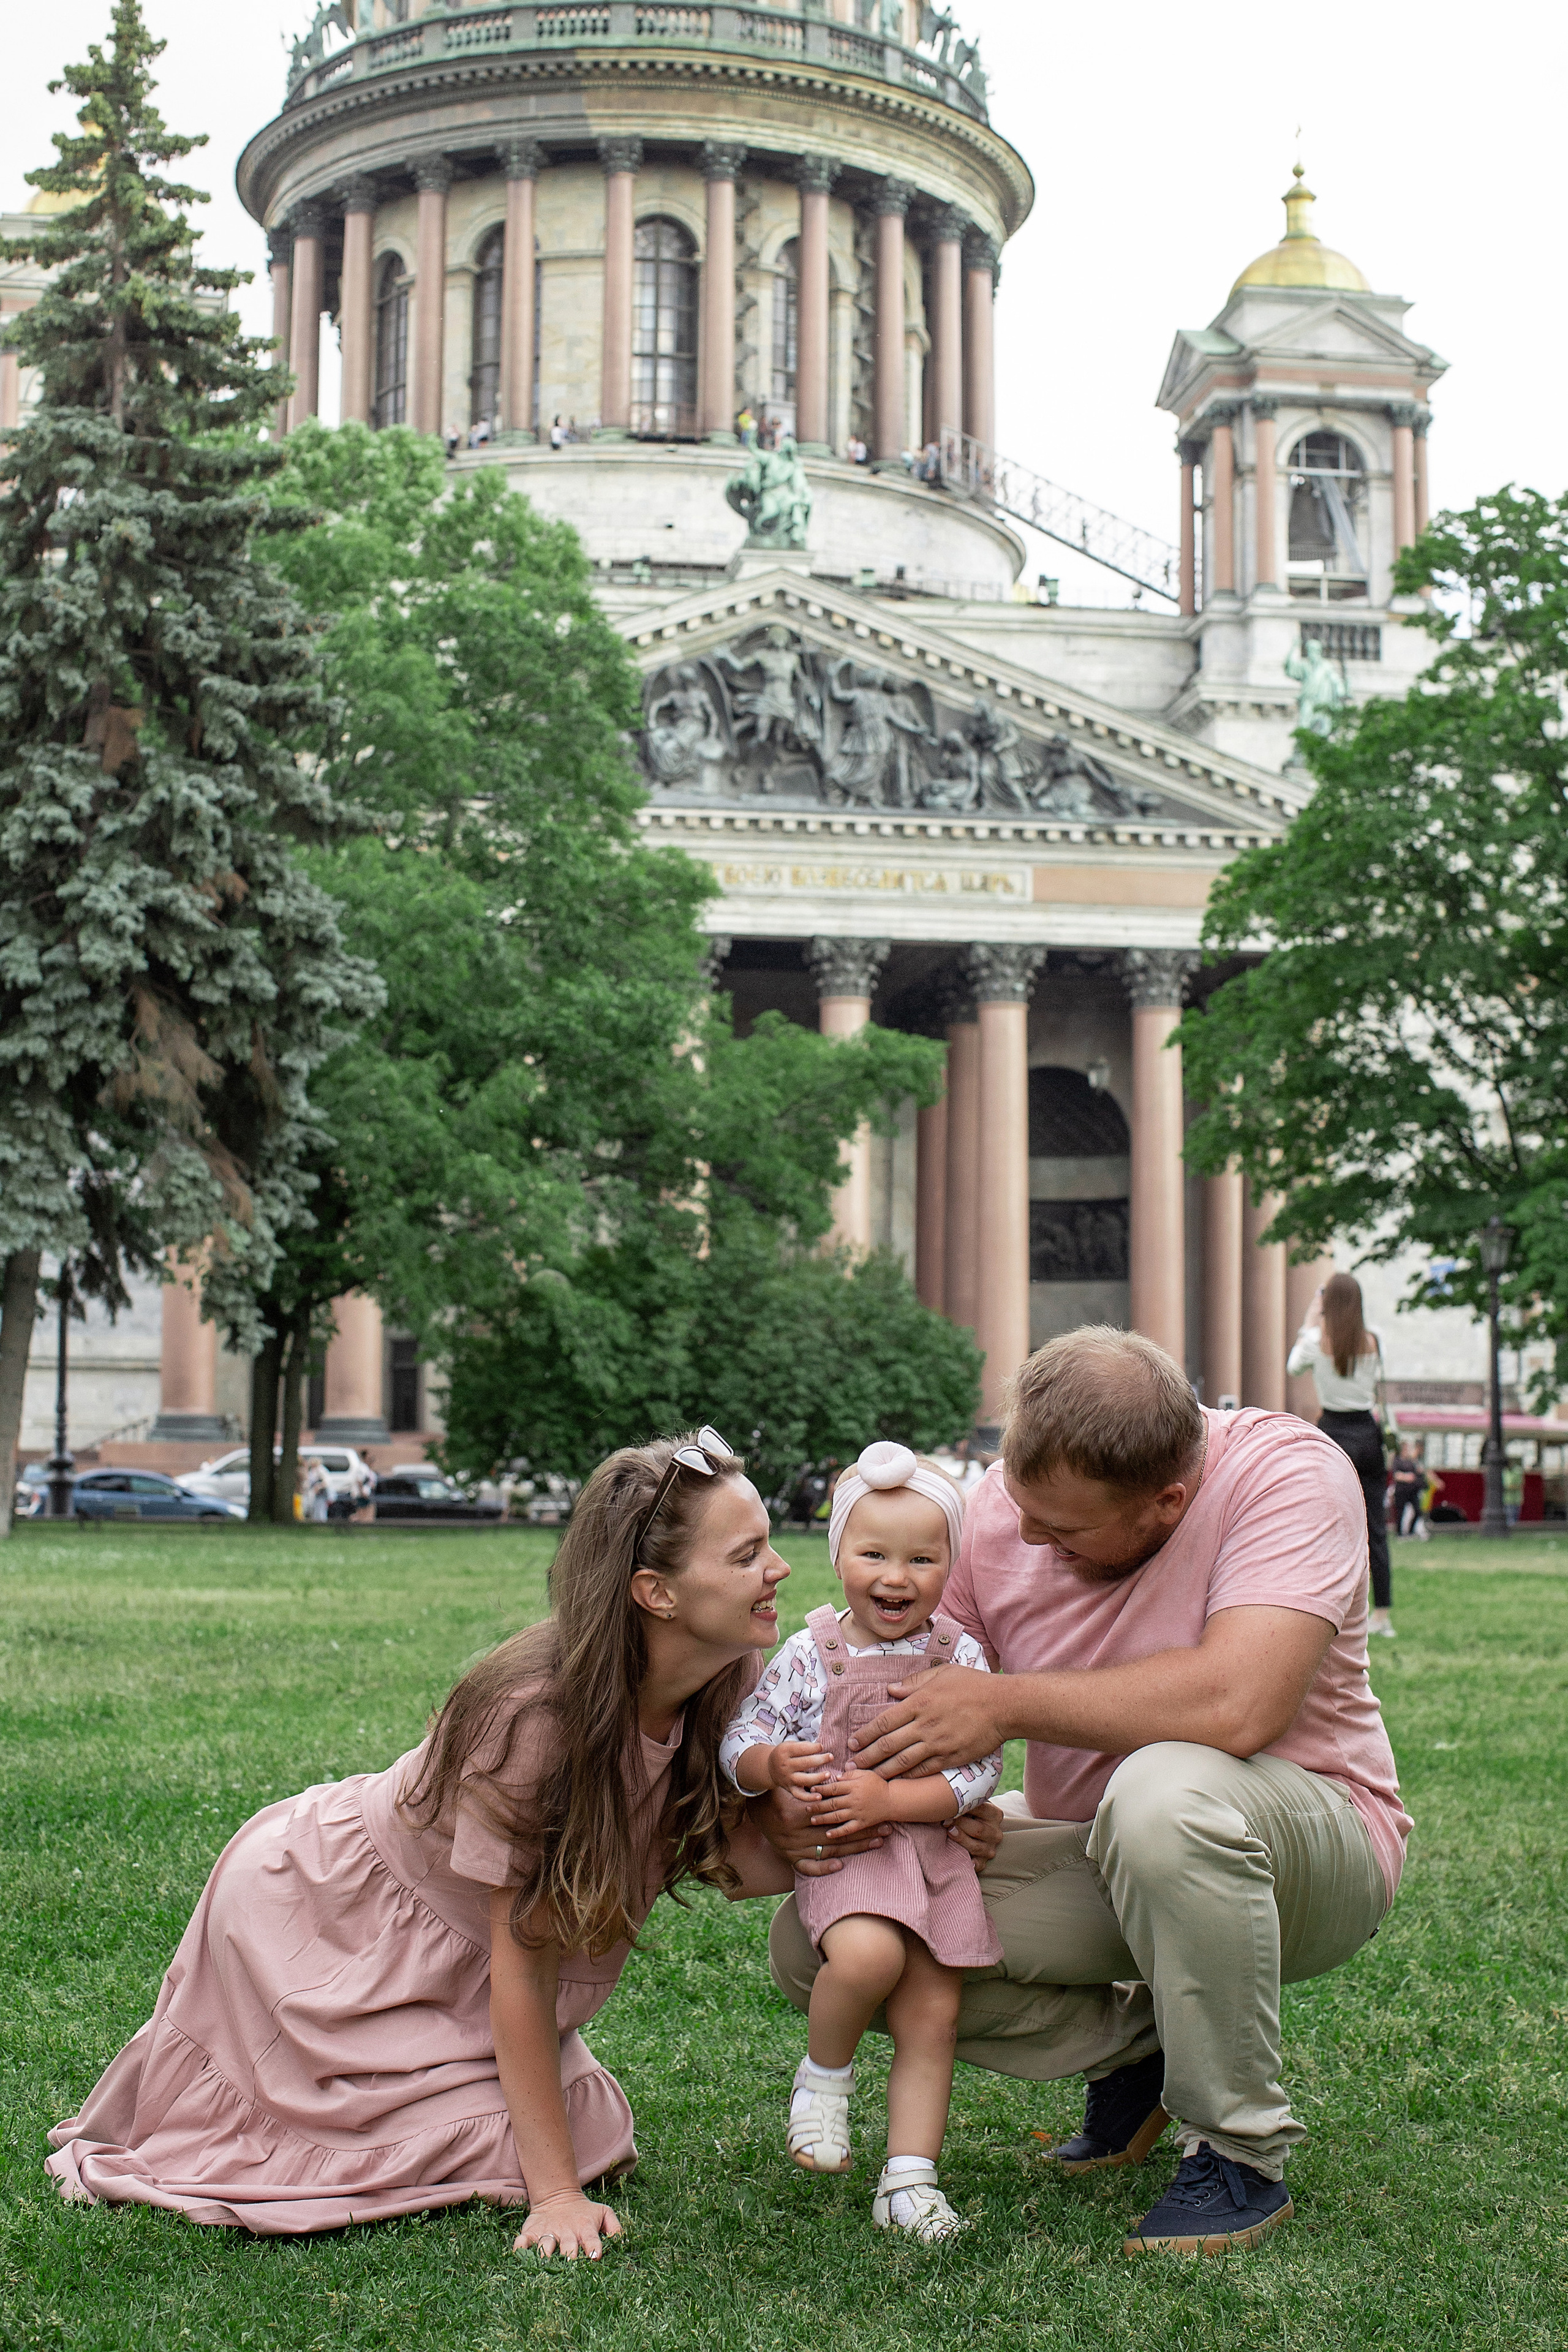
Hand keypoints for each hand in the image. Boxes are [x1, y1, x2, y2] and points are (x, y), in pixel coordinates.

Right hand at [514, 2189, 622, 2260]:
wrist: (558, 2197)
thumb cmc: (585, 2213)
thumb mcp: (604, 2213)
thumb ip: (615, 2227)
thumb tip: (623, 2243)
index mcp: (585, 2228)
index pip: (591, 2238)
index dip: (594, 2247)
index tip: (595, 2256)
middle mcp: (566, 2231)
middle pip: (568, 2247)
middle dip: (569, 2257)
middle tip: (569, 2266)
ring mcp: (548, 2232)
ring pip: (545, 2245)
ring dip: (545, 2255)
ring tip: (544, 2264)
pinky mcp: (531, 2232)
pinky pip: (524, 2241)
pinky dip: (521, 2247)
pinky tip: (519, 2254)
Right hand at [752, 1785, 887, 1875]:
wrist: (755, 1810)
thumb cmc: (778, 1793)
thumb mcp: (791, 1786)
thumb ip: (813, 1786)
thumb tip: (838, 1779)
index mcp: (797, 1813)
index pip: (835, 1816)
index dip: (858, 1815)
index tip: (878, 1813)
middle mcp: (796, 1833)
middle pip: (837, 1835)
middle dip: (864, 1832)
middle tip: (886, 1829)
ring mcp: (794, 1848)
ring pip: (829, 1851)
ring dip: (854, 1848)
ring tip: (876, 1843)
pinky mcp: (790, 1858)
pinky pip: (808, 1866)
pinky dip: (823, 1868)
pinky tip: (841, 1865)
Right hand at [768, 1739, 834, 1797]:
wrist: (770, 1768)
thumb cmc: (785, 1754)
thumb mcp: (789, 1745)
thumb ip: (803, 1746)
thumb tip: (821, 1747)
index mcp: (785, 1751)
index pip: (801, 1749)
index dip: (813, 1748)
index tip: (822, 1747)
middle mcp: (785, 1766)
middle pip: (805, 1763)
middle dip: (820, 1760)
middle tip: (831, 1757)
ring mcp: (788, 1779)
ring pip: (804, 1780)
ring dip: (818, 1778)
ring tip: (828, 1774)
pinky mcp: (790, 1789)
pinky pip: (800, 1795)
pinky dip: (809, 1798)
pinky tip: (819, 1796)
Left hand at [807, 1769, 894, 1837]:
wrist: (893, 1800)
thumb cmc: (878, 1784)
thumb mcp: (865, 1774)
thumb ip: (850, 1774)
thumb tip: (835, 1776)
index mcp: (853, 1786)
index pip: (833, 1788)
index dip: (821, 1789)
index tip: (811, 1790)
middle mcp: (853, 1800)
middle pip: (832, 1803)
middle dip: (818, 1805)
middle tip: (806, 1806)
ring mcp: (857, 1813)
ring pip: (837, 1816)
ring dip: (823, 1818)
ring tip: (812, 1819)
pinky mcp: (861, 1823)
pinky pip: (848, 1829)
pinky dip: (838, 1832)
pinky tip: (828, 1834)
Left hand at [848, 1664, 1004, 1778]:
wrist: (1003, 1706)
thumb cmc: (973, 1685)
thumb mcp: (942, 1673)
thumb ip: (914, 1682)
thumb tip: (891, 1690)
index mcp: (919, 1702)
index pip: (883, 1722)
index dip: (865, 1735)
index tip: (852, 1743)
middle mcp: (924, 1725)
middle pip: (887, 1745)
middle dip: (867, 1757)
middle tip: (852, 1766)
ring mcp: (937, 1743)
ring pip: (902, 1762)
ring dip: (883, 1771)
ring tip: (869, 1777)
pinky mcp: (951, 1758)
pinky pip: (924, 1770)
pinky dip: (908, 1776)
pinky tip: (897, 1780)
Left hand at [946, 1799, 1002, 1871]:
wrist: (972, 1827)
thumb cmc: (967, 1813)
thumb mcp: (969, 1803)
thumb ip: (964, 1799)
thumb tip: (946, 1793)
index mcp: (995, 1815)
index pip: (981, 1809)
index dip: (963, 1808)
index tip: (948, 1806)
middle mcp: (995, 1833)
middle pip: (978, 1829)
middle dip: (960, 1824)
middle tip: (945, 1820)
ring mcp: (990, 1849)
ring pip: (976, 1847)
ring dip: (961, 1840)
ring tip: (949, 1832)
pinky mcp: (983, 1862)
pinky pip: (977, 1864)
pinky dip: (970, 1863)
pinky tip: (962, 1859)